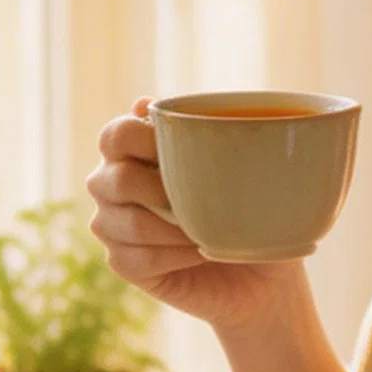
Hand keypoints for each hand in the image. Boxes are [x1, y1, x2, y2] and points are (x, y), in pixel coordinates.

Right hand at [86, 97, 302, 333]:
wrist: (260, 268)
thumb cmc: (248, 205)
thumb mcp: (238, 163)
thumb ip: (198, 130)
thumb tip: (143, 102)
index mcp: (131, 149)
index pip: (116, 135)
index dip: (148, 141)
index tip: (192, 152)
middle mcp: (110, 184)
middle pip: (117, 179)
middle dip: (166, 191)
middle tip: (206, 200)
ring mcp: (111, 225)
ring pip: (131, 224)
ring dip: (178, 229)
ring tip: (210, 230)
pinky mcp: (122, 263)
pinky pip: (137, 259)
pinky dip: (177, 257)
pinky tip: (202, 252)